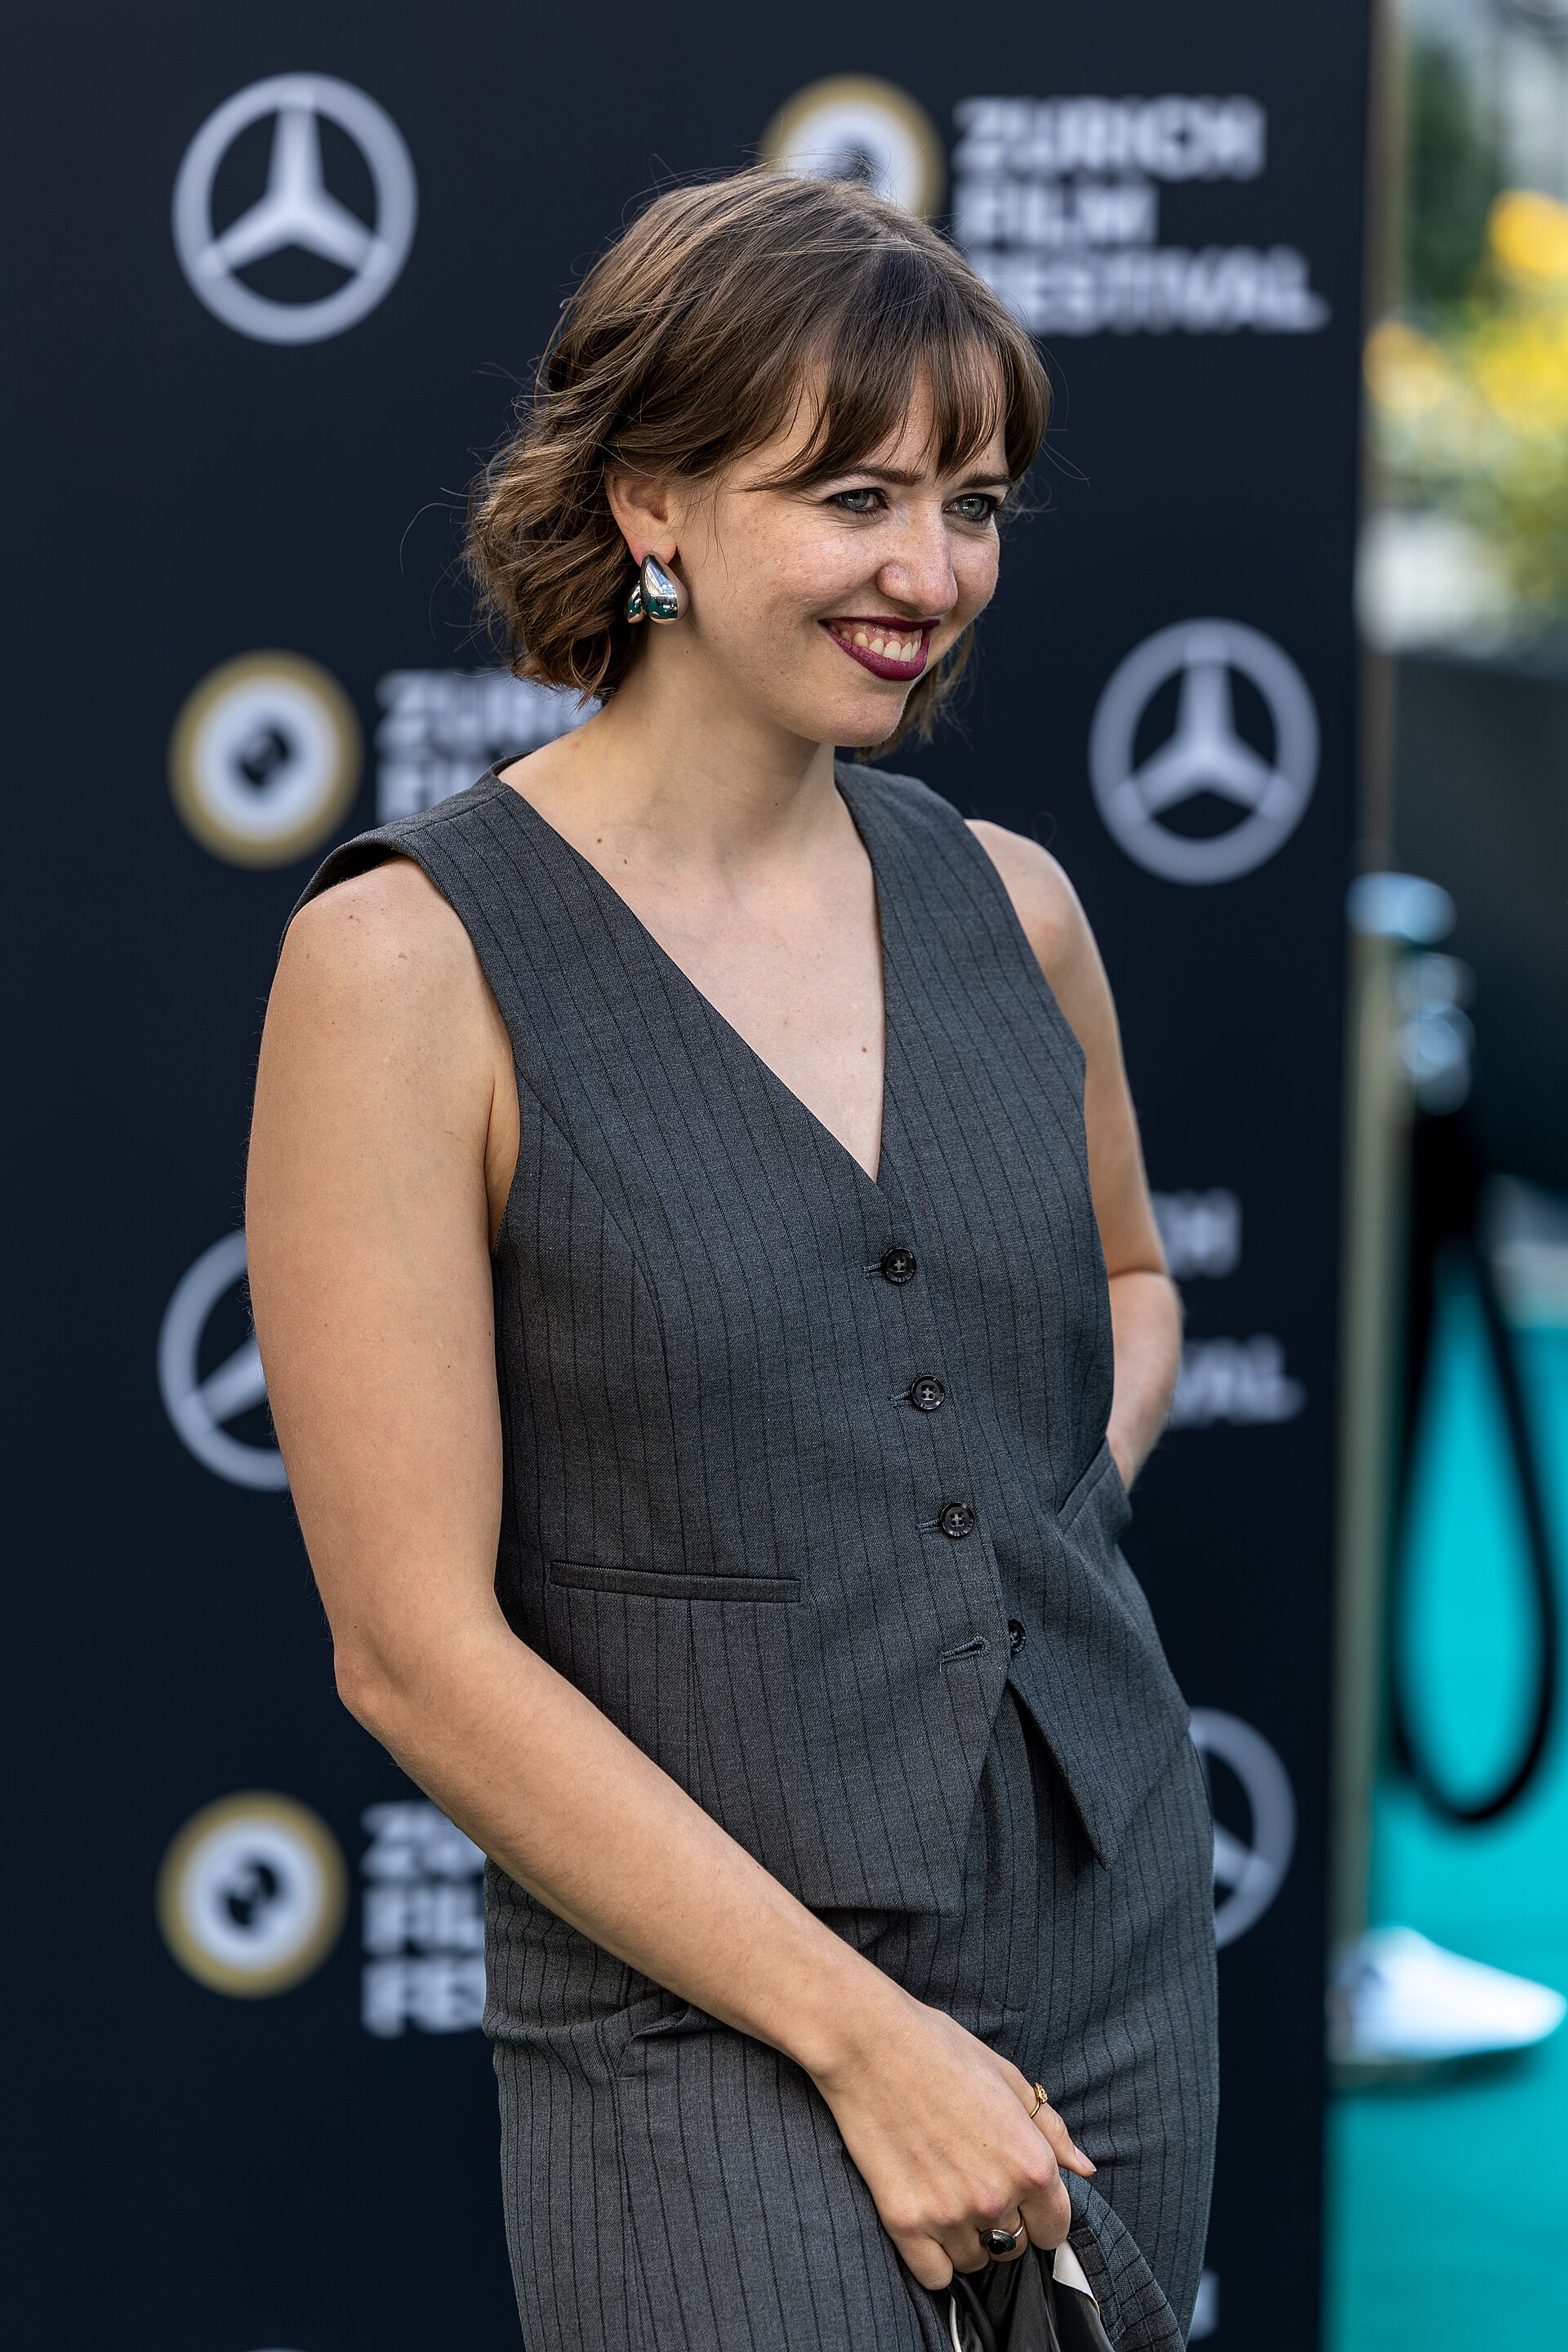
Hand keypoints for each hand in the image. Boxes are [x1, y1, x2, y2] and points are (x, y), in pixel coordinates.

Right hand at [809, 1983, 1096, 2289]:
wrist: (868, 2041)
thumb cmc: (941, 2049)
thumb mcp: (1008, 2078)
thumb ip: (1052, 2129)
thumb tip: (1085, 2168)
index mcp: (1031, 2163)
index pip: (1055, 2230)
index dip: (1040, 2214)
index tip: (1019, 2197)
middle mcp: (996, 2198)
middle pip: (1015, 2247)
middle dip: (1002, 2223)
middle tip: (973, 2182)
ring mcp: (949, 2215)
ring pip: (975, 2261)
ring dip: (966, 2238)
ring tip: (944, 2190)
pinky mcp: (905, 2223)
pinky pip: (936, 2277)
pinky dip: (933, 2258)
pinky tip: (924, 2217)